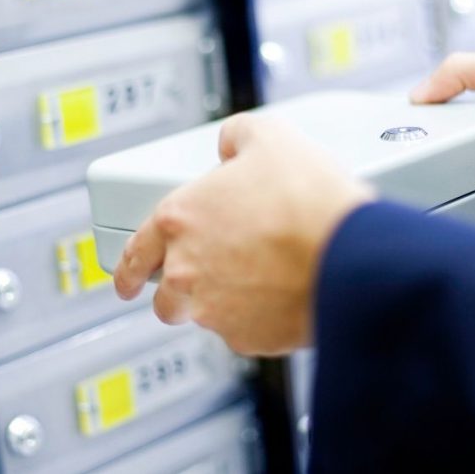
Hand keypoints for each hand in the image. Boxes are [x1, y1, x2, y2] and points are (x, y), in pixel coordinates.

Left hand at [113, 114, 372, 355]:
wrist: (349, 255)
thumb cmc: (309, 199)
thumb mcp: (270, 138)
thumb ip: (238, 135)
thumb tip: (231, 142)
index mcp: (179, 220)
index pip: (134, 253)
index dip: (127, 269)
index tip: (125, 282)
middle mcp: (186, 271)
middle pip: (164, 298)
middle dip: (178, 292)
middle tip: (204, 279)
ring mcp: (214, 310)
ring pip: (203, 317)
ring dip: (219, 305)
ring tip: (255, 283)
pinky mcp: (247, 338)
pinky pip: (243, 333)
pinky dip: (257, 319)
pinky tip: (280, 296)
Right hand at [411, 53, 474, 222]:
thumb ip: (462, 72)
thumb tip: (418, 94)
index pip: (463, 116)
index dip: (436, 123)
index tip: (407, 132)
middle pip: (466, 156)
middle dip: (441, 162)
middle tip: (411, 167)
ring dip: (459, 193)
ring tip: (428, 194)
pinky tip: (461, 218)